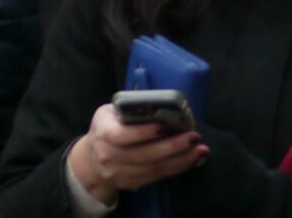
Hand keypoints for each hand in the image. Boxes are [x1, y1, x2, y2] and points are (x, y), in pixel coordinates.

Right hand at [66, 104, 207, 205]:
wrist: (91, 161)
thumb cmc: (106, 129)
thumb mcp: (109, 114)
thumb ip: (129, 110)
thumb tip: (161, 107)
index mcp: (103, 133)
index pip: (123, 135)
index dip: (144, 132)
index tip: (165, 126)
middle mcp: (109, 156)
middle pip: (144, 154)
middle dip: (173, 146)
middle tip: (193, 137)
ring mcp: (119, 174)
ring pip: (154, 168)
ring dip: (181, 160)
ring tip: (199, 150)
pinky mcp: (131, 184)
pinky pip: (157, 176)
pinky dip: (176, 168)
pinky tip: (190, 160)